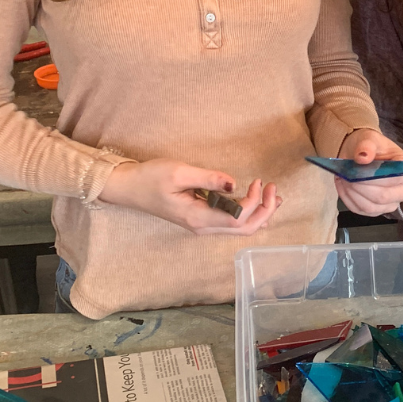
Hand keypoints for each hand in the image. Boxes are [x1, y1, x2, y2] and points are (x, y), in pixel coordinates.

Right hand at [99, 158, 279, 235]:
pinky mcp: (201, 218)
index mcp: (198, 218)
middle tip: (273, 188)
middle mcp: (203, 227)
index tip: (258, 181)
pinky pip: (231, 222)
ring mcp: (202, 225)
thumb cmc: (151, 178)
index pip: (237, 220)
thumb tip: (233, 183)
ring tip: (273, 194)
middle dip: (264, 211)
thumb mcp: (179, 172)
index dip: (255, 203)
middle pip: (244, 229)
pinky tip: (257, 198)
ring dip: (260, 213)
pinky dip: (249, 212)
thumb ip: (208, 178)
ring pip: (240, 228)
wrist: (129, 187)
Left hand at [334, 127, 402, 215]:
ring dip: (353, 193)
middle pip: (383, 196)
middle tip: (347, 175)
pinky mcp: (378, 210)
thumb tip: (363, 157)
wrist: (363, 155)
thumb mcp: (369, 138)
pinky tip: (344, 186)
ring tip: (344, 179)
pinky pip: (361, 210)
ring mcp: (392, 203)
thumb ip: (367, 145)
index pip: (396, 178)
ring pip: (371, 207)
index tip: (359, 169)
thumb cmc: (371, 147)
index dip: (376, 177)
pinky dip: (349, 199)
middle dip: (361, 186)